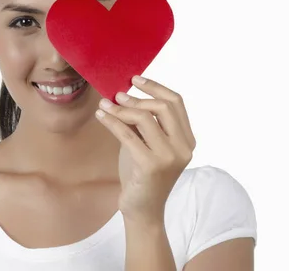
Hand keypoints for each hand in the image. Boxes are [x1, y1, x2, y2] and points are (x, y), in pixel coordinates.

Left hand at [95, 75, 196, 223]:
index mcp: (187, 140)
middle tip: (117, 95)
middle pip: (162, 107)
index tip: (136, 79)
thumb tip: (124, 96)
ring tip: (105, 105)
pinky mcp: (151, 165)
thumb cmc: (142, 175)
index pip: (176, 102)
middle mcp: (183, 147)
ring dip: (120, 109)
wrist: (142, 209)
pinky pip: (128, 134)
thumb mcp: (146, 144)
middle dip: (137, 97)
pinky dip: (112, 121)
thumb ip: (142, 123)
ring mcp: (169, 157)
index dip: (156, 87)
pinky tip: (101, 116)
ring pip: (144, 118)